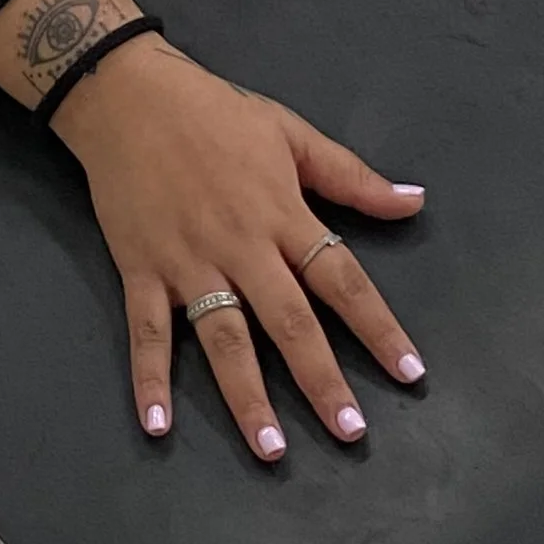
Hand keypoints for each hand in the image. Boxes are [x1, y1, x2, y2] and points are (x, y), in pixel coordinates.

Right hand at [50, 37, 428, 455]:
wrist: (127, 94)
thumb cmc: (215, 112)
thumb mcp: (291, 133)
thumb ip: (352, 176)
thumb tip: (416, 201)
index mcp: (282, 214)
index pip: (341, 279)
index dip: (378, 327)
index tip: (409, 372)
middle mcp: (241, 246)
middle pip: (289, 322)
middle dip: (322, 381)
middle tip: (350, 432)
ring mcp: (188, 262)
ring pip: (223, 339)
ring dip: (248, 396)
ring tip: (272, 449)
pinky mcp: (141, 270)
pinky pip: (147, 332)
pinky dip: (150, 378)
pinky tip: (158, 426)